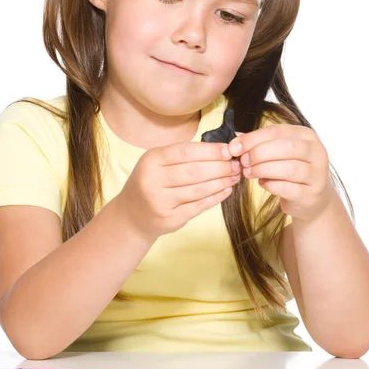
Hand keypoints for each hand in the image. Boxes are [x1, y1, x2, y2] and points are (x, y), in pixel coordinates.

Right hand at [116, 141, 240, 240]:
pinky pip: (198, 206)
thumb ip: (182, 155)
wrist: (132, 215)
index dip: (210, 150)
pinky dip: (215, 198)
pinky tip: (226, 191)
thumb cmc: (151, 182)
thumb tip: (220, 150)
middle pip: (194, 171)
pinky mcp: (169, 218)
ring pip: (198, 190)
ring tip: (234, 176)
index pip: (186, 151)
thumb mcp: (157, 163)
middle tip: (237, 165)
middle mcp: (152, 180)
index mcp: (151, 160)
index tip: (229, 150)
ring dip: (221, 182)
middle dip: (220, 167)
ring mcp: (160, 201)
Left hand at [228, 124, 333, 221]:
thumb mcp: (277, 152)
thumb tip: (235, 137)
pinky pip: (289, 189)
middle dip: (259, 153)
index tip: (234, 147)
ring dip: (263, 170)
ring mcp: (317, 175)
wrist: (311, 198)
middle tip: (243, 161)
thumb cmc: (290, 171)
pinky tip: (263, 183)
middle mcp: (317, 153)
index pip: (278, 131)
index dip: (253, 138)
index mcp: (306, 136)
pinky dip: (271, 185)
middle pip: (286, 148)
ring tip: (248, 173)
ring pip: (289, 169)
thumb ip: (258, 144)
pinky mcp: (311, 195)